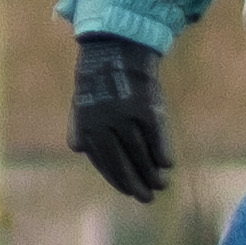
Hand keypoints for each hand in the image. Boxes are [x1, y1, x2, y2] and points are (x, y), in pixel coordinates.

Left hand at [70, 24, 173, 205]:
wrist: (116, 45)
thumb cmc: (98, 75)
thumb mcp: (81, 99)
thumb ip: (79, 124)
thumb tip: (78, 149)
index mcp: (86, 124)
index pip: (103, 160)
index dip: (117, 178)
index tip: (129, 191)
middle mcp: (103, 123)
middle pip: (121, 160)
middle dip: (134, 182)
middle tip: (146, 199)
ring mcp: (125, 115)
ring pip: (139, 151)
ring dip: (151, 172)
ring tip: (161, 185)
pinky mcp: (145, 106)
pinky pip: (154, 134)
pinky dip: (161, 150)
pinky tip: (167, 164)